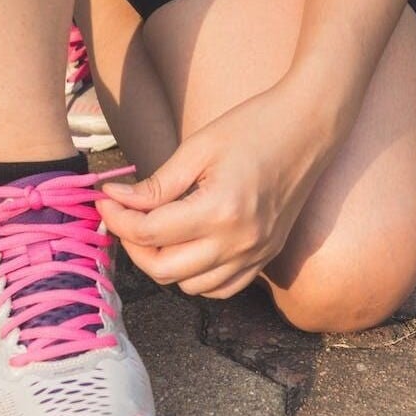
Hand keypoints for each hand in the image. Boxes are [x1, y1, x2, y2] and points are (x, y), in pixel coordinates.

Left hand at [96, 81, 340, 298]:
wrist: (309, 127)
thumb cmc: (254, 126)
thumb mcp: (198, 148)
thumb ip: (157, 184)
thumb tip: (116, 200)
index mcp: (220, 210)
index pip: (150, 233)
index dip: (118, 218)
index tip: (106, 200)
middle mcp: (239, 242)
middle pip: (164, 269)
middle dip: (133, 245)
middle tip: (124, 217)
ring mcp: (256, 254)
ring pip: (190, 286)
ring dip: (164, 263)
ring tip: (155, 230)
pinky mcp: (266, 257)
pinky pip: (221, 288)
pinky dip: (196, 277)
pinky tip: (187, 248)